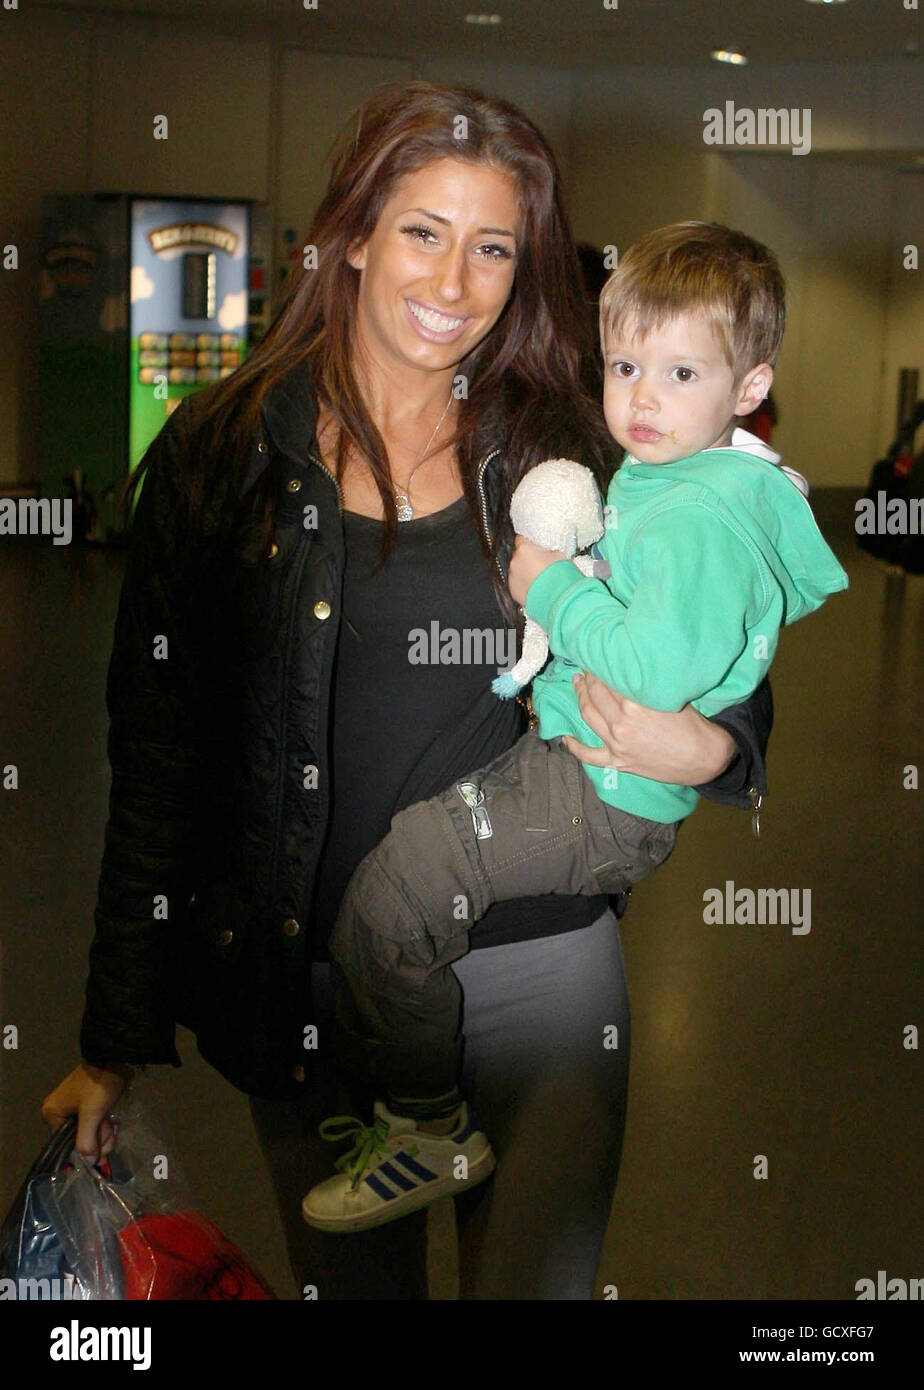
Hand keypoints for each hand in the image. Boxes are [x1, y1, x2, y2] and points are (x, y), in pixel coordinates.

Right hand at [41, 1061, 132, 1162]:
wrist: (114, 1058)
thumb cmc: (98, 1085)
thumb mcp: (92, 1114)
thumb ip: (87, 1140)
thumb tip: (88, 1162)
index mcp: (52, 1113)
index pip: (65, 1143)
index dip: (85, 1149)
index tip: (101, 1153)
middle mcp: (59, 1111)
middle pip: (78, 1137)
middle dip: (98, 1138)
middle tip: (111, 1133)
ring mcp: (74, 1106)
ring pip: (89, 1130)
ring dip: (103, 1132)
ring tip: (113, 1125)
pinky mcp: (88, 1102)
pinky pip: (94, 1120)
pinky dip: (104, 1124)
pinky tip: (113, 1123)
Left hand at [508, 534, 566, 606]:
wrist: (558, 599)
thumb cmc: (559, 576)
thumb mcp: (559, 555)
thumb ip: (548, 550)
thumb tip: (546, 552)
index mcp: (525, 549)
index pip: (522, 538)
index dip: (529, 542)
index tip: (535, 545)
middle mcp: (515, 562)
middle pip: (519, 555)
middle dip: (528, 558)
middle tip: (542, 564)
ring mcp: (512, 577)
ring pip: (517, 569)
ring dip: (526, 571)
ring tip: (540, 578)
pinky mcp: (513, 590)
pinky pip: (517, 583)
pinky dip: (524, 584)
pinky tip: (536, 587)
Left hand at [562, 671, 736, 783]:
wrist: (704, 759)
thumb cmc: (693, 725)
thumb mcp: (670, 697)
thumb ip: (645, 685)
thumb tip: (628, 668)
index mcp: (634, 704)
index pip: (609, 679)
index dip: (601, 666)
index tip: (598, 656)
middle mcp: (621, 723)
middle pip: (596, 694)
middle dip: (589, 678)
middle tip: (587, 667)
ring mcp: (617, 744)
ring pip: (588, 716)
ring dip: (580, 698)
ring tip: (578, 685)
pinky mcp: (618, 762)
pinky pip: (589, 755)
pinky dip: (574, 747)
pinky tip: (565, 738)